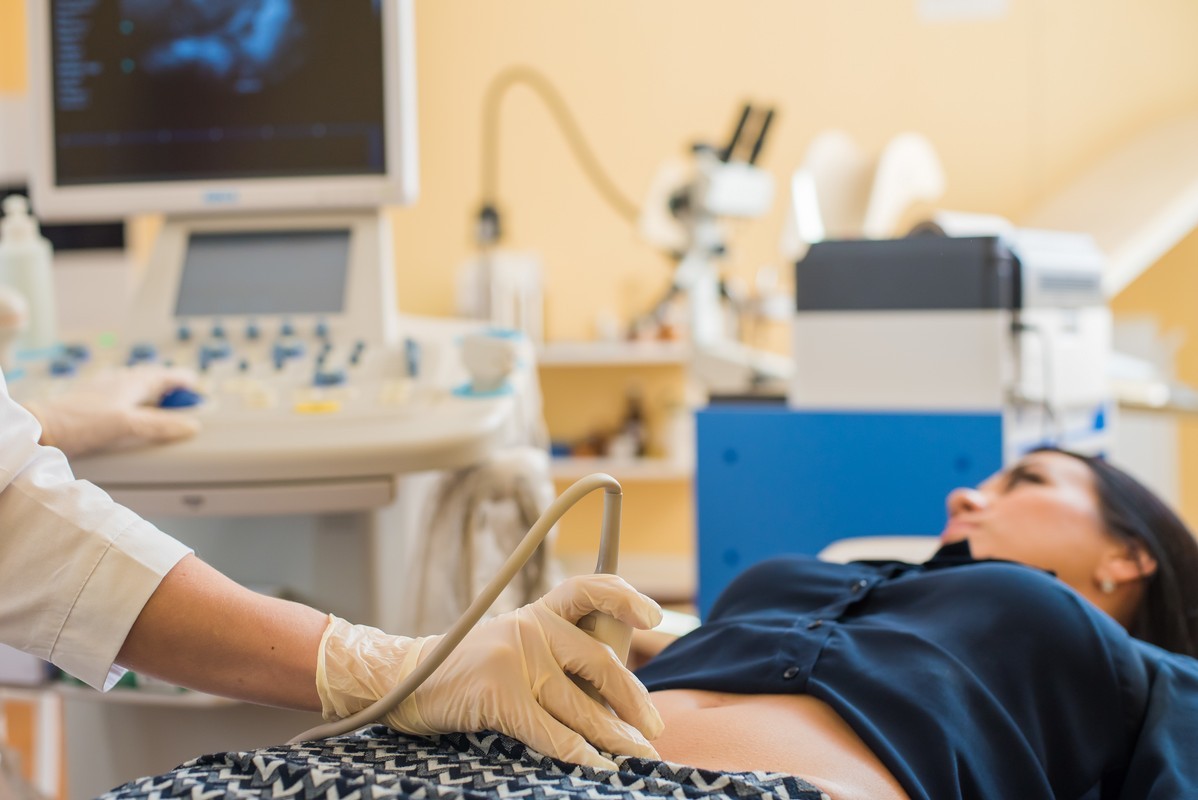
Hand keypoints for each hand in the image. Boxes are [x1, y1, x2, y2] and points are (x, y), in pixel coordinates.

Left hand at [25, 364, 200, 456]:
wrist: (42, 427)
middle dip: (170, 383)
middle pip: (152, 377)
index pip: (166, 376)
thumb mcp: (127, 424)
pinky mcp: (91, 399)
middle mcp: (119, 381)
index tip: (199, 386)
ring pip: (135, 383)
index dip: (184, 380)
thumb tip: (192, 426)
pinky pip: (120, 392)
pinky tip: (127, 405)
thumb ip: (160, 424)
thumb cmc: (81, 421)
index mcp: (132, 382)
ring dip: (151, 389)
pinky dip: (132, 397)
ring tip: (160, 399)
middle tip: (184, 394)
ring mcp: (104, 388)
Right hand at [318, 574, 664, 769]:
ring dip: (613, 737)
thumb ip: (560, 655)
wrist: (410, 680)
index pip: (588, 590)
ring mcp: (516, 658)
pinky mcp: (500, 693)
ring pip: (579, 705)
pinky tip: (594, 764)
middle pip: (598, 662)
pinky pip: (550, 730)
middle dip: (632, 701)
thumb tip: (620, 697)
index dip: (624, 599)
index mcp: (540, 612)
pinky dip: (577, 753)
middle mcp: (532, 628)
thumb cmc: (474, 670)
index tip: (654, 619)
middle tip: (653, 730)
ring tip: (635, 755)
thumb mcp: (517, 645)